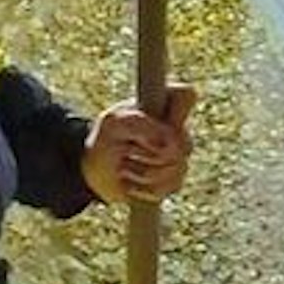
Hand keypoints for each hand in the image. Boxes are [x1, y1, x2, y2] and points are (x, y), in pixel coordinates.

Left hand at [82, 82, 196, 202]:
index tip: (154, 120)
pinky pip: (168, 188)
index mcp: (167, 102)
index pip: (186, 95)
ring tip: (124, 166)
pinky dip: (142, 188)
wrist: (97, 169)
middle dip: (145, 152)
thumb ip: (140, 125)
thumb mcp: (114, 124)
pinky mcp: (174, 180)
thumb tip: (168, 146)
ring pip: (175, 169)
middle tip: (125, 149)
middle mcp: (179, 128)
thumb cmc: (107, 138)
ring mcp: (180, 155)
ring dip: (140, 172)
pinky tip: (130, 182)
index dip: (173, 113)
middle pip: (181, 143)